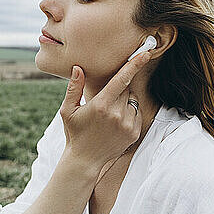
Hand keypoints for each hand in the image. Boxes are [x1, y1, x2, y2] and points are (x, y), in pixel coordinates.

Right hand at [59, 51, 152, 170]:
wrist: (85, 160)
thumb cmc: (74, 133)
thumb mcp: (67, 110)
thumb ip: (74, 88)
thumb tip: (77, 68)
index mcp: (101, 104)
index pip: (121, 79)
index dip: (134, 64)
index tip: (145, 53)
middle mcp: (117, 114)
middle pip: (126, 89)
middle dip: (117, 89)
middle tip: (104, 101)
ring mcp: (127, 124)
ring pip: (132, 101)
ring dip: (124, 102)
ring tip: (108, 115)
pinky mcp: (134, 132)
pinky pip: (136, 113)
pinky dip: (129, 113)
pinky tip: (115, 123)